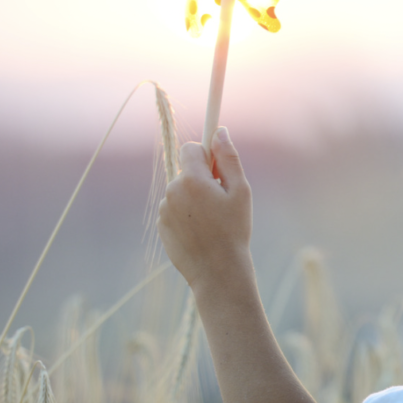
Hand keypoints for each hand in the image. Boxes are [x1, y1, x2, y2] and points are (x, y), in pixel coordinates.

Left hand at [158, 127, 252, 290]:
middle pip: (187, 171)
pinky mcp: (161, 225)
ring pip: (181, 190)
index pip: (190, 149)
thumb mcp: (240, 191)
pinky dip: (187, 213)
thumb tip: (219, 131)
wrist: (217, 271)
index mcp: (192, 180)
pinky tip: (201, 231)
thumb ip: (228, 158)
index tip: (216, 162)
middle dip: (202, 178)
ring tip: (212, 220)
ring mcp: (164, 209)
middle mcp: (173, 191)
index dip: (205, 153)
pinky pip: (175, 208)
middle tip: (221, 200)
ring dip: (194, 197)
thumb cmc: (234, 230)